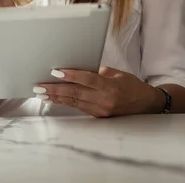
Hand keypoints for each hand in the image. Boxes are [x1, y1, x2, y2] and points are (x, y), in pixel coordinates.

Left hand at [34, 67, 164, 116]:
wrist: (146, 105)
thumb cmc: (131, 85)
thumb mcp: (118, 73)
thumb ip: (98, 72)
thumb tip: (78, 69)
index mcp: (111, 86)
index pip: (88, 79)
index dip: (71, 76)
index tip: (55, 72)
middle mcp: (105, 100)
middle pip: (76, 93)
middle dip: (55, 89)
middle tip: (39, 86)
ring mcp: (100, 109)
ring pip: (74, 102)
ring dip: (56, 97)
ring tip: (41, 93)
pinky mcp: (98, 116)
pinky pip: (78, 107)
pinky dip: (64, 102)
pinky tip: (52, 99)